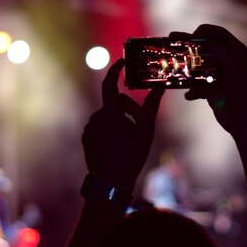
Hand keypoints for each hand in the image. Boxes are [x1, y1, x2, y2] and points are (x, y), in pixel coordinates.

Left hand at [82, 59, 163, 191]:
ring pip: (108, 115)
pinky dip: (110, 129)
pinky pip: (100, 125)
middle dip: (129, 110)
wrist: (110, 184)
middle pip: (116, 103)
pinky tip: (117, 145)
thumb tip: (160, 88)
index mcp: (110, 115)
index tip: (122, 62)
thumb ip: (151, 107)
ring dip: (120, 121)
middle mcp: (96, 118)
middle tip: (140, 126)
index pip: (109, 84)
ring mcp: (89, 128)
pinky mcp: (86, 137)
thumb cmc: (130, 158)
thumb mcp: (146, 133)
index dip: (115, 71)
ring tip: (129, 140)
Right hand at [169, 24, 246, 135]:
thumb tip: (205, 40)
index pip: (219, 34)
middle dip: (189, 45)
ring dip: (187, 68)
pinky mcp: (213, 90)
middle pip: (206, 48)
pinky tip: (189, 95)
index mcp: (237, 53)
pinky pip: (198, 85)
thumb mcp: (233, 67)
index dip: (205, 31)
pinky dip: (192, 89)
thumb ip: (219, 52)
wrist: (246, 121)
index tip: (191, 35)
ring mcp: (220, 76)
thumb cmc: (244, 92)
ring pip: (199, 67)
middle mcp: (229, 62)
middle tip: (172, 38)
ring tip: (173, 67)